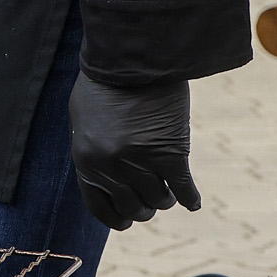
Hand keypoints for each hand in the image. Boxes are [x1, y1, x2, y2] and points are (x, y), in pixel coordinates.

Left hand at [67, 74, 200, 230]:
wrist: (131, 56)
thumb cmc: (104, 82)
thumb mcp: (84, 119)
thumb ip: (92, 150)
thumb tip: (104, 177)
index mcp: (85, 160)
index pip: (99, 207)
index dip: (116, 217)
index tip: (126, 220)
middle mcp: (111, 167)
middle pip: (134, 208)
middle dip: (144, 207)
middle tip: (152, 199)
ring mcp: (140, 163)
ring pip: (159, 200)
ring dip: (165, 197)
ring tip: (167, 189)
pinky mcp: (170, 154)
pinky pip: (183, 189)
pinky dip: (190, 197)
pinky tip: (192, 200)